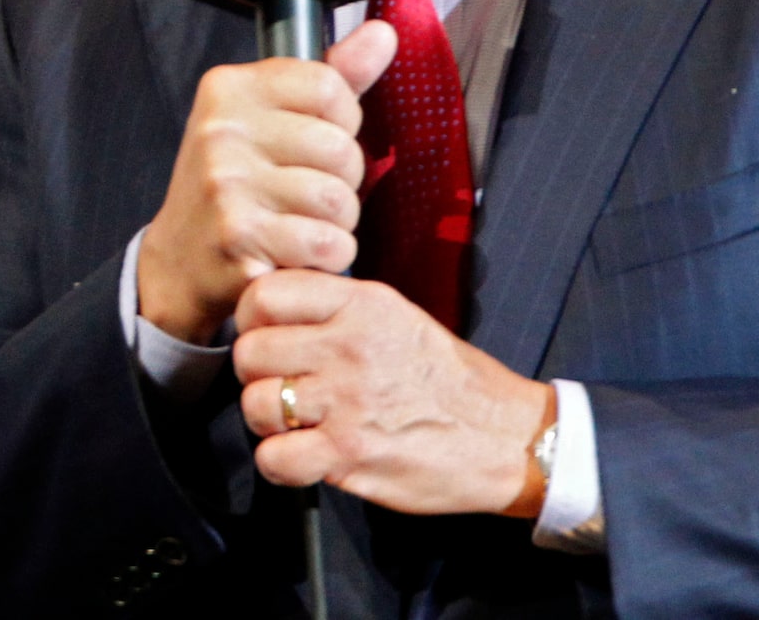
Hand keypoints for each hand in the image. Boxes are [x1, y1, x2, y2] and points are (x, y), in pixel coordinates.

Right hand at [134, 20, 395, 345]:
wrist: (181, 259)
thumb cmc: (235, 184)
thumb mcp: (270, 119)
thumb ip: (331, 77)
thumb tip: (383, 33)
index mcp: (229, 88)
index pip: (330, 87)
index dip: (340, 122)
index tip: (312, 142)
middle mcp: (222, 129)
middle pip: (341, 148)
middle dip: (341, 182)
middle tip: (305, 194)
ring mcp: (226, 182)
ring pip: (338, 200)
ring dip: (336, 224)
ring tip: (301, 223)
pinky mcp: (239, 236)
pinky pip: (326, 243)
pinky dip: (326, 257)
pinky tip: (297, 253)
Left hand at [233, 270, 555, 518]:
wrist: (508, 438)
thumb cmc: (447, 378)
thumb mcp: (396, 315)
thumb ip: (336, 306)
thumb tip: (273, 304)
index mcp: (359, 304)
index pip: (264, 294)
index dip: (252, 320)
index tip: (265, 337)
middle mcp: (348, 346)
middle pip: (250, 353)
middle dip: (257, 375)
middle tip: (282, 387)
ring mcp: (348, 401)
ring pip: (256, 406)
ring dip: (267, 422)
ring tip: (295, 424)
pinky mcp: (351, 454)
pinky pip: (275, 458)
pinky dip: (279, 464)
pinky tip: (302, 458)